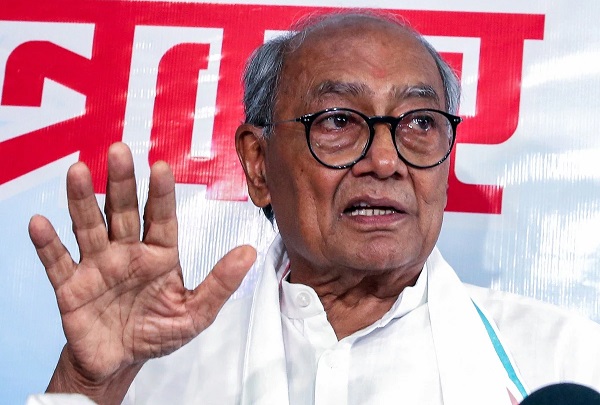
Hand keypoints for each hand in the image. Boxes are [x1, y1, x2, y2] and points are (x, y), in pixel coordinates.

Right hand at [28, 143, 255, 402]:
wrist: (120, 361)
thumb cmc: (158, 331)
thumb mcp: (195, 312)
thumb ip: (221, 283)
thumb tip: (250, 252)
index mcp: (159, 254)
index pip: (161, 217)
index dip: (160, 193)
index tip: (161, 166)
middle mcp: (127, 252)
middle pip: (122, 211)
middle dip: (120, 183)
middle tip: (119, 151)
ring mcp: (97, 266)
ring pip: (88, 227)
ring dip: (82, 200)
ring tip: (78, 171)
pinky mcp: (70, 287)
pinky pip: (56, 262)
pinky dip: (48, 244)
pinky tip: (41, 223)